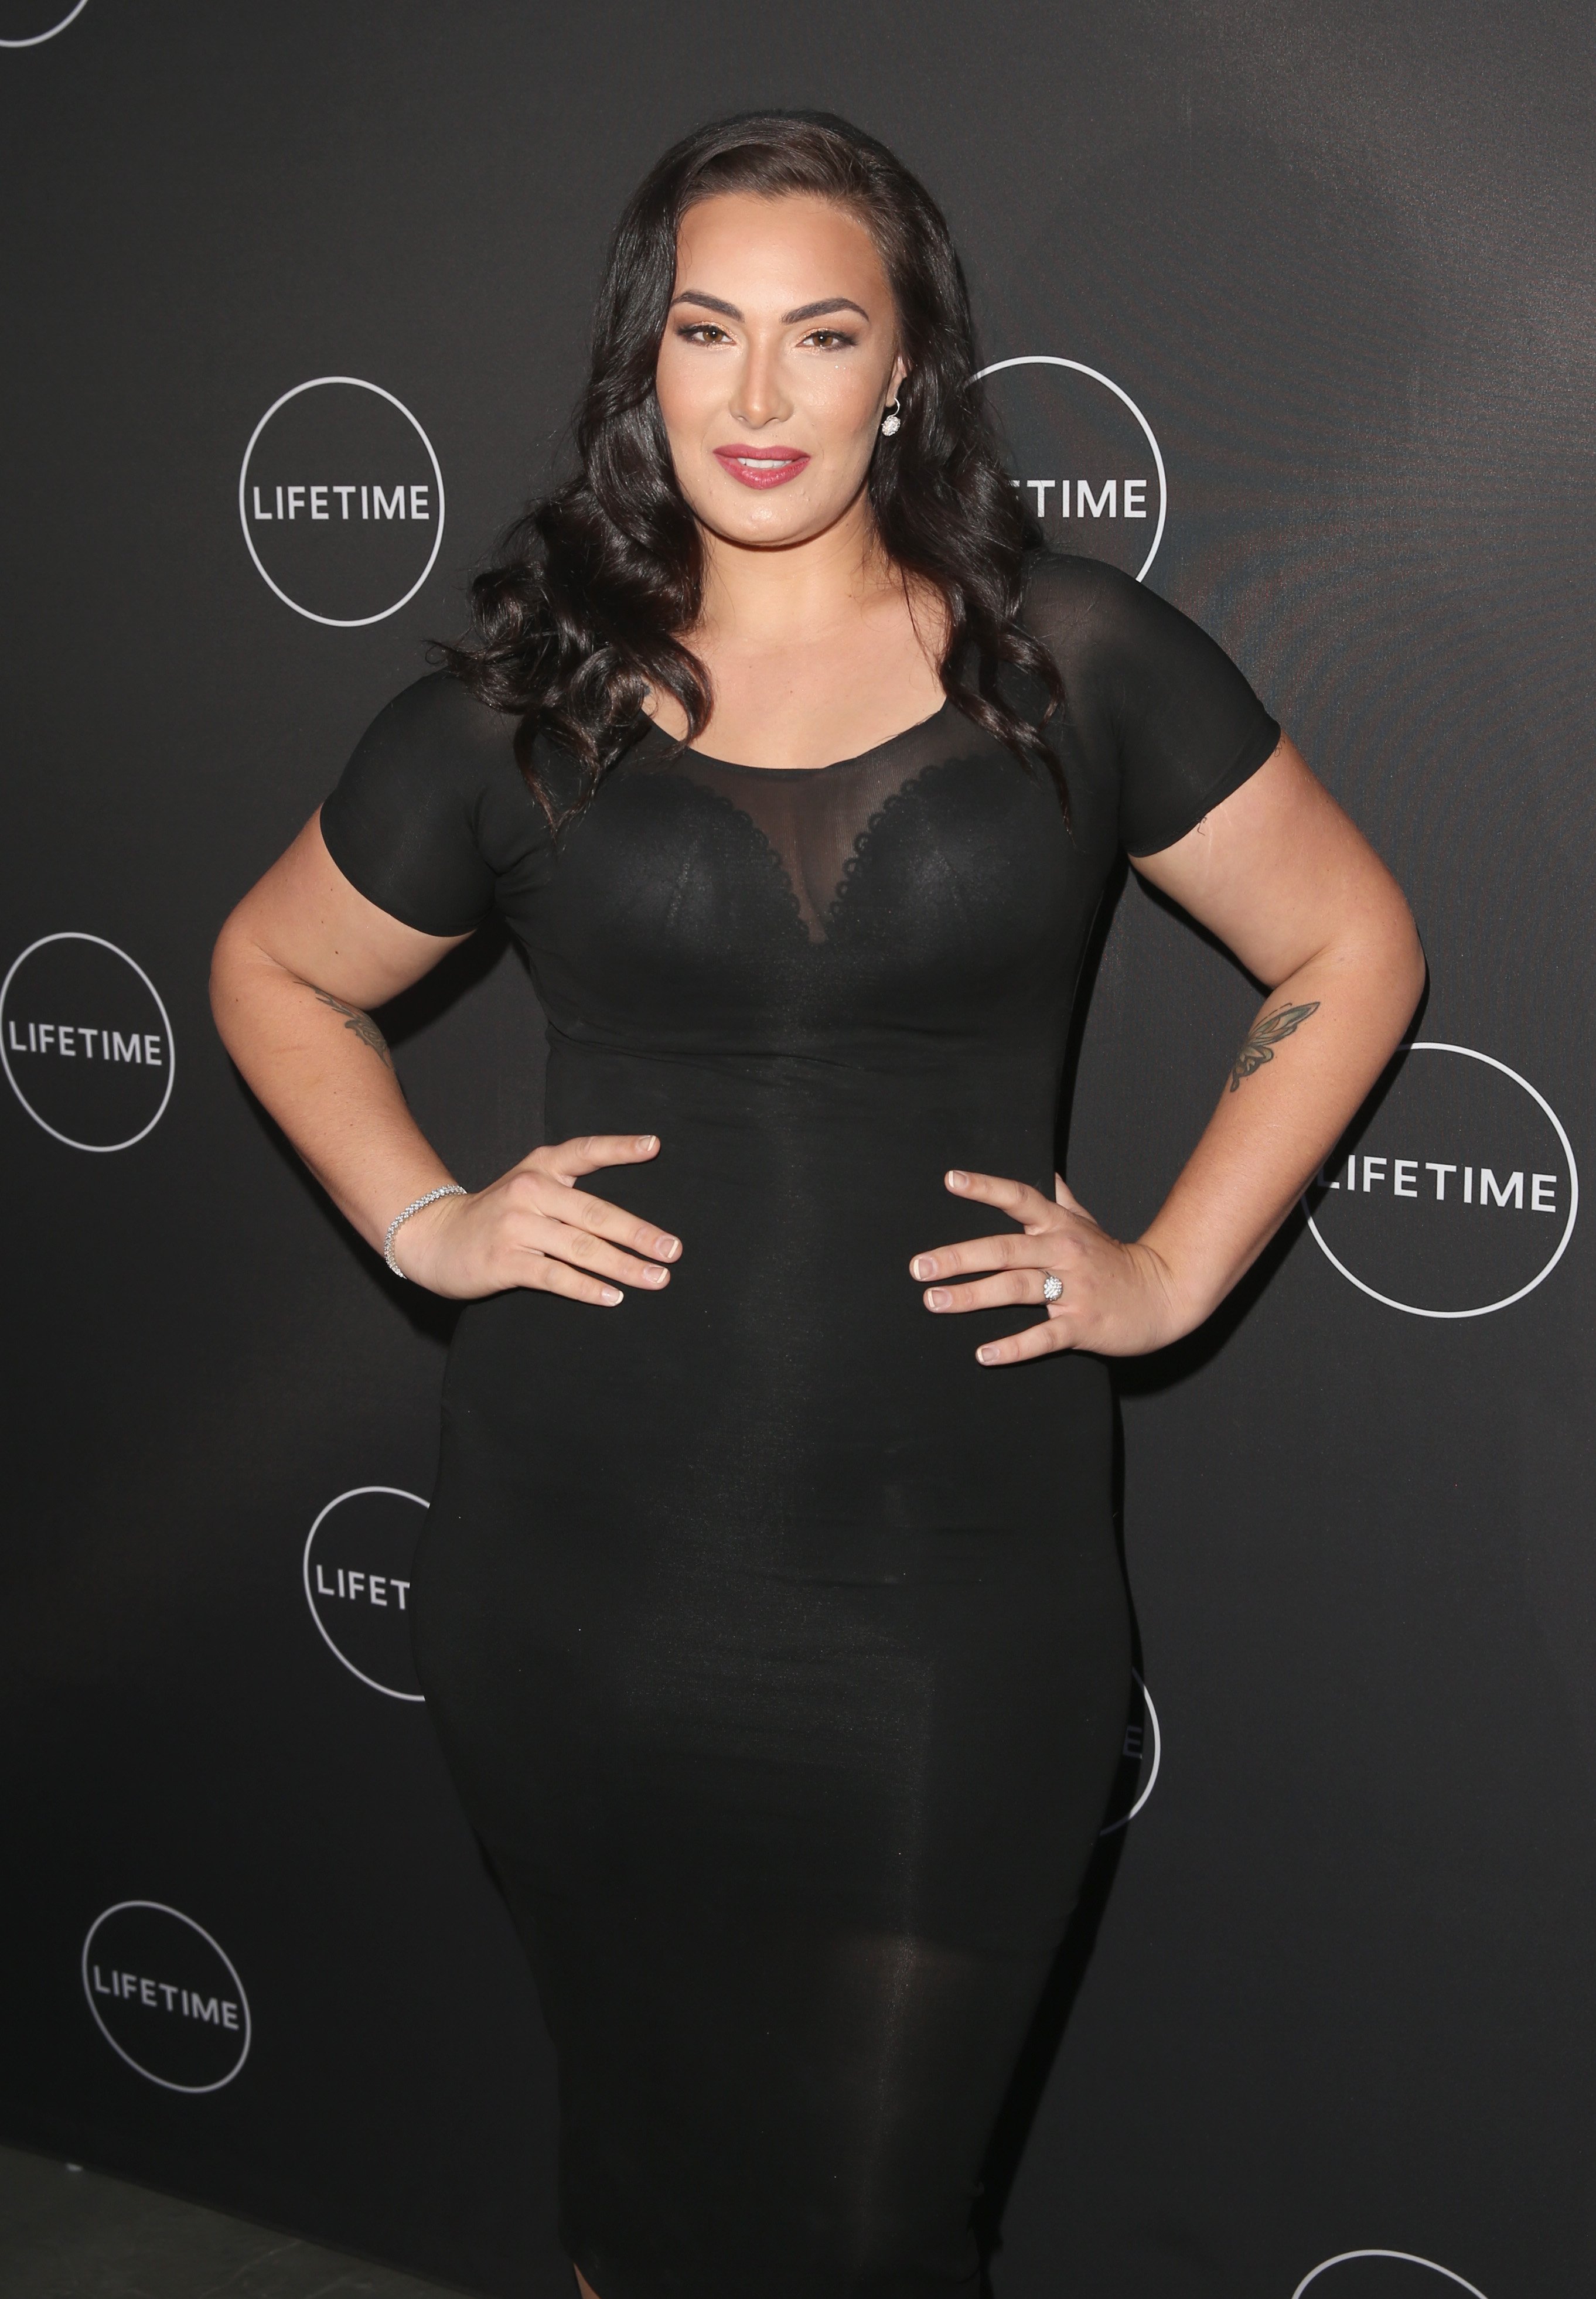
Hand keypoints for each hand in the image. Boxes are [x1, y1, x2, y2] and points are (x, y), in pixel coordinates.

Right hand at [392, 1134, 681, 1302]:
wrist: (435, 1237)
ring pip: (581, 1248)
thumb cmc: (497, 1216)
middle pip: (595, 1212)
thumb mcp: (528, 1187)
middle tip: (672, 1250)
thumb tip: (630, 1217)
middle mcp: (530, 1191)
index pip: (584, 1152)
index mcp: (540, 1168)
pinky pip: (556, 1276)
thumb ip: (570, 1189)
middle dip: (639, 1234)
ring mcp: (516, 1226)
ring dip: (623, 1266)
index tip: (654, 1146)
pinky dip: (587, 1288)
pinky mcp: (505, 1261)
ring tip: (656, 1278)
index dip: (620, 1148)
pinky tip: (613, 1297)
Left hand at [909, 1169, 1186, 1363]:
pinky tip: (984, 1354)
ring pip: (1016, 1289)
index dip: (985, 1187)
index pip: (1019, 1198)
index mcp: (1060, 1226)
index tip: (950, 1180)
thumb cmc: (1115, 1259)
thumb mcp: (1089, 1223)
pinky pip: (1042, 1337)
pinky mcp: (1082, 1325)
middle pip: (1005, 1249)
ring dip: (973, 1297)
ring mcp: (1074, 1289)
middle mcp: (1063, 1252)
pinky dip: (1013, 1347)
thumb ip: (1062, 1199)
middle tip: (919, 1267)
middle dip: (959, 1257)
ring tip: (935, 1302)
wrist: (1163, 1294)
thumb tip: (1046, 1172)